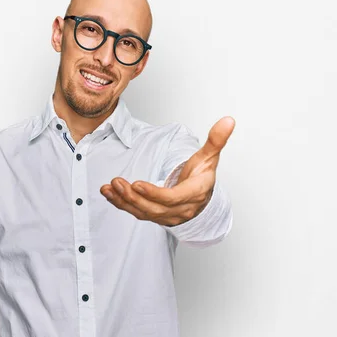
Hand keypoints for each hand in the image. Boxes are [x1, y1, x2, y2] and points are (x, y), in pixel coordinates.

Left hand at [100, 116, 234, 225]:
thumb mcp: (210, 157)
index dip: (154, 193)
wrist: (202, 198)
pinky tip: (108, 194)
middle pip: (154, 208)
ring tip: (109, 187)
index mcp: (194, 194)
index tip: (137, 184)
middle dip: (133, 197)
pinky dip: (121, 204)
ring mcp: (167, 215)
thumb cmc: (202, 176)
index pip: (172, 198)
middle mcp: (180, 209)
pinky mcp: (155, 216)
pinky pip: (136, 212)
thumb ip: (216, 140)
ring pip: (143, 212)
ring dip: (124, 201)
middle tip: (117, 181)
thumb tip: (228, 120)